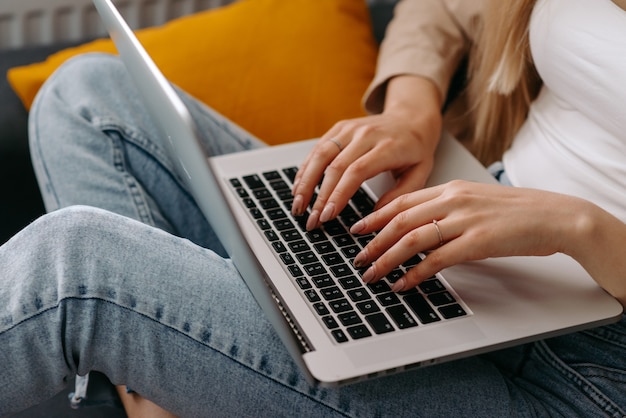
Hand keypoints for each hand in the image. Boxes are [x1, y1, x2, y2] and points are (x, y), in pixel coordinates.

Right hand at [291, 75, 442, 230]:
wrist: (412, 117)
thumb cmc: (416, 149)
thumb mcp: (420, 174)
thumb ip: (398, 196)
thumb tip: (373, 218)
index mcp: (388, 146)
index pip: (356, 172)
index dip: (338, 194)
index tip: (327, 216)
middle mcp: (366, 134)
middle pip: (334, 166)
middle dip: (319, 196)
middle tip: (311, 220)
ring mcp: (350, 129)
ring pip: (321, 155)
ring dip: (305, 182)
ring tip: (298, 206)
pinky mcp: (340, 127)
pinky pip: (318, 148)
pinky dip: (306, 169)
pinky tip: (298, 187)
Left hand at [350, 180, 584, 291]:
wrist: (555, 216)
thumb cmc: (518, 212)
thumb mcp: (477, 201)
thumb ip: (448, 209)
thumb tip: (421, 228)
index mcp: (450, 188)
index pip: (402, 201)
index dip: (375, 216)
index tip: (358, 229)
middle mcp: (452, 200)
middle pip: (400, 220)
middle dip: (373, 241)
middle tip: (357, 258)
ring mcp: (464, 220)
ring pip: (411, 239)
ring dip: (387, 259)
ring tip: (372, 274)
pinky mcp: (477, 242)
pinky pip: (436, 260)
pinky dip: (414, 274)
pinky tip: (402, 284)